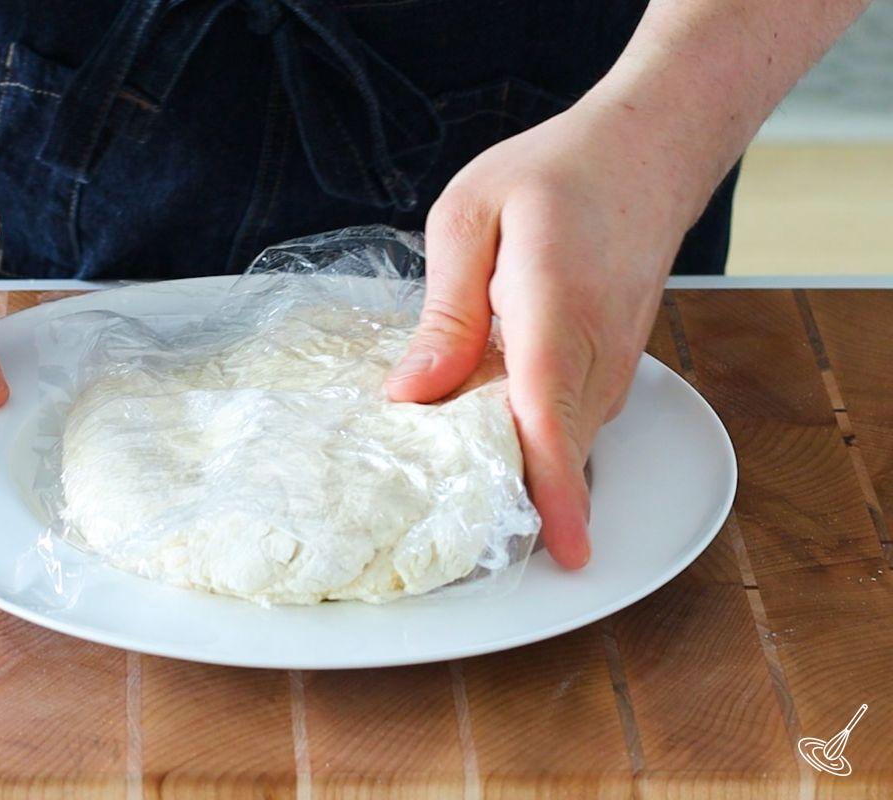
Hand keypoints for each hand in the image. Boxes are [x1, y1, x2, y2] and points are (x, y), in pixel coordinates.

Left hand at [384, 98, 705, 568]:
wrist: (644, 154)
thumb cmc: (553, 177)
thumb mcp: (470, 218)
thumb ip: (444, 312)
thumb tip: (412, 394)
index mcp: (554, 307)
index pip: (551, 415)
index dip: (555, 489)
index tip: (562, 550)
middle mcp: (596, 350)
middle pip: (556, 450)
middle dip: (506, 495)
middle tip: (432, 513)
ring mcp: (614, 365)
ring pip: (562, 443)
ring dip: (512, 466)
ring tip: (444, 463)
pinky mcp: (612, 371)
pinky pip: (568, 423)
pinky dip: (528, 436)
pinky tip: (482, 419)